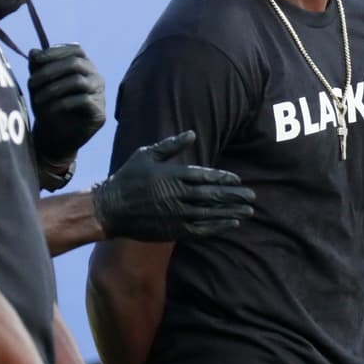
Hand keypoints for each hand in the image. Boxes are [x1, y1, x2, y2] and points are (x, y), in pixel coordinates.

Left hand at [29, 44, 105, 161]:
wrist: (53, 137)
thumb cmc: (47, 106)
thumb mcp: (38, 85)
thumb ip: (37, 67)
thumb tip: (34, 52)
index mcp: (84, 66)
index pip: (76, 50)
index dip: (56, 52)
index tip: (36, 60)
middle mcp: (95, 77)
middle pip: (76, 63)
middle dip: (50, 71)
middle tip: (31, 83)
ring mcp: (100, 94)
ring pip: (78, 81)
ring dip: (53, 89)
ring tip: (36, 100)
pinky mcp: (99, 112)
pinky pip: (83, 100)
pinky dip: (63, 103)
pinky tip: (50, 110)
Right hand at [92, 131, 255, 240]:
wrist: (110, 208)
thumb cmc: (128, 178)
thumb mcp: (147, 155)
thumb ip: (171, 145)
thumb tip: (192, 133)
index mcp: (173, 176)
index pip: (206, 177)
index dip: (224, 179)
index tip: (238, 180)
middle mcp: (178, 195)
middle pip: (213, 196)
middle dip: (234, 196)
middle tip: (252, 197)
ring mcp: (176, 214)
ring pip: (211, 214)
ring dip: (231, 212)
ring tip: (248, 211)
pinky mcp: (173, 230)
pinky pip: (201, 229)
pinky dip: (218, 227)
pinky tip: (232, 224)